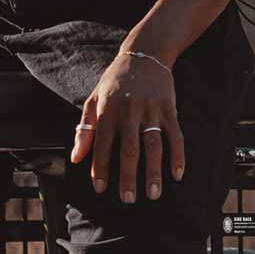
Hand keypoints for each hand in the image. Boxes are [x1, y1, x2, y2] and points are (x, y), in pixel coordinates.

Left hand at [69, 50, 184, 203]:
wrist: (145, 54)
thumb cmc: (116, 80)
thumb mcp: (94, 98)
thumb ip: (85, 128)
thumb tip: (76, 158)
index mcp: (108, 108)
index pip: (103, 143)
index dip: (101, 167)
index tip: (100, 188)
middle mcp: (130, 110)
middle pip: (129, 148)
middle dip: (128, 176)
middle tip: (128, 199)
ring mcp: (152, 110)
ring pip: (153, 145)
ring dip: (154, 172)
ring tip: (153, 194)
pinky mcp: (169, 109)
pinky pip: (175, 136)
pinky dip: (178, 156)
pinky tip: (177, 174)